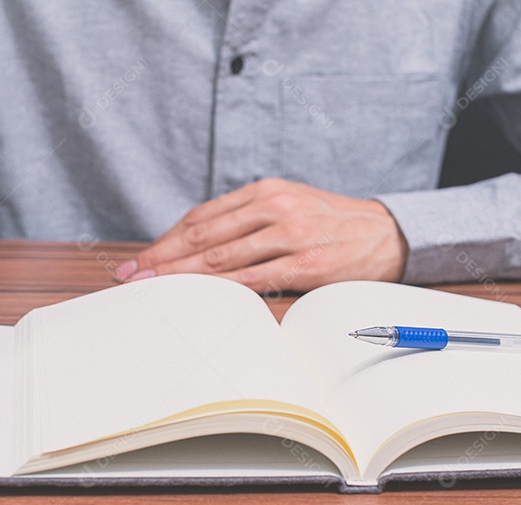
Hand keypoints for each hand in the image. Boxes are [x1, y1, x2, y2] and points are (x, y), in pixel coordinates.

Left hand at [115, 178, 408, 293]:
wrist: (388, 233)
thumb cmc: (332, 225)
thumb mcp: (290, 206)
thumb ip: (249, 221)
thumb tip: (198, 249)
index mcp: (266, 191)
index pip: (202, 217)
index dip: (166, 240)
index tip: (141, 260)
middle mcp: (274, 207)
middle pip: (203, 236)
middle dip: (162, 259)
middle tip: (132, 278)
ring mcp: (290, 234)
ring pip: (221, 258)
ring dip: (182, 276)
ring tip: (154, 290)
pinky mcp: (306, 263)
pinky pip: (252, 278)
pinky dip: (220, 289)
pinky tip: (198, 298)